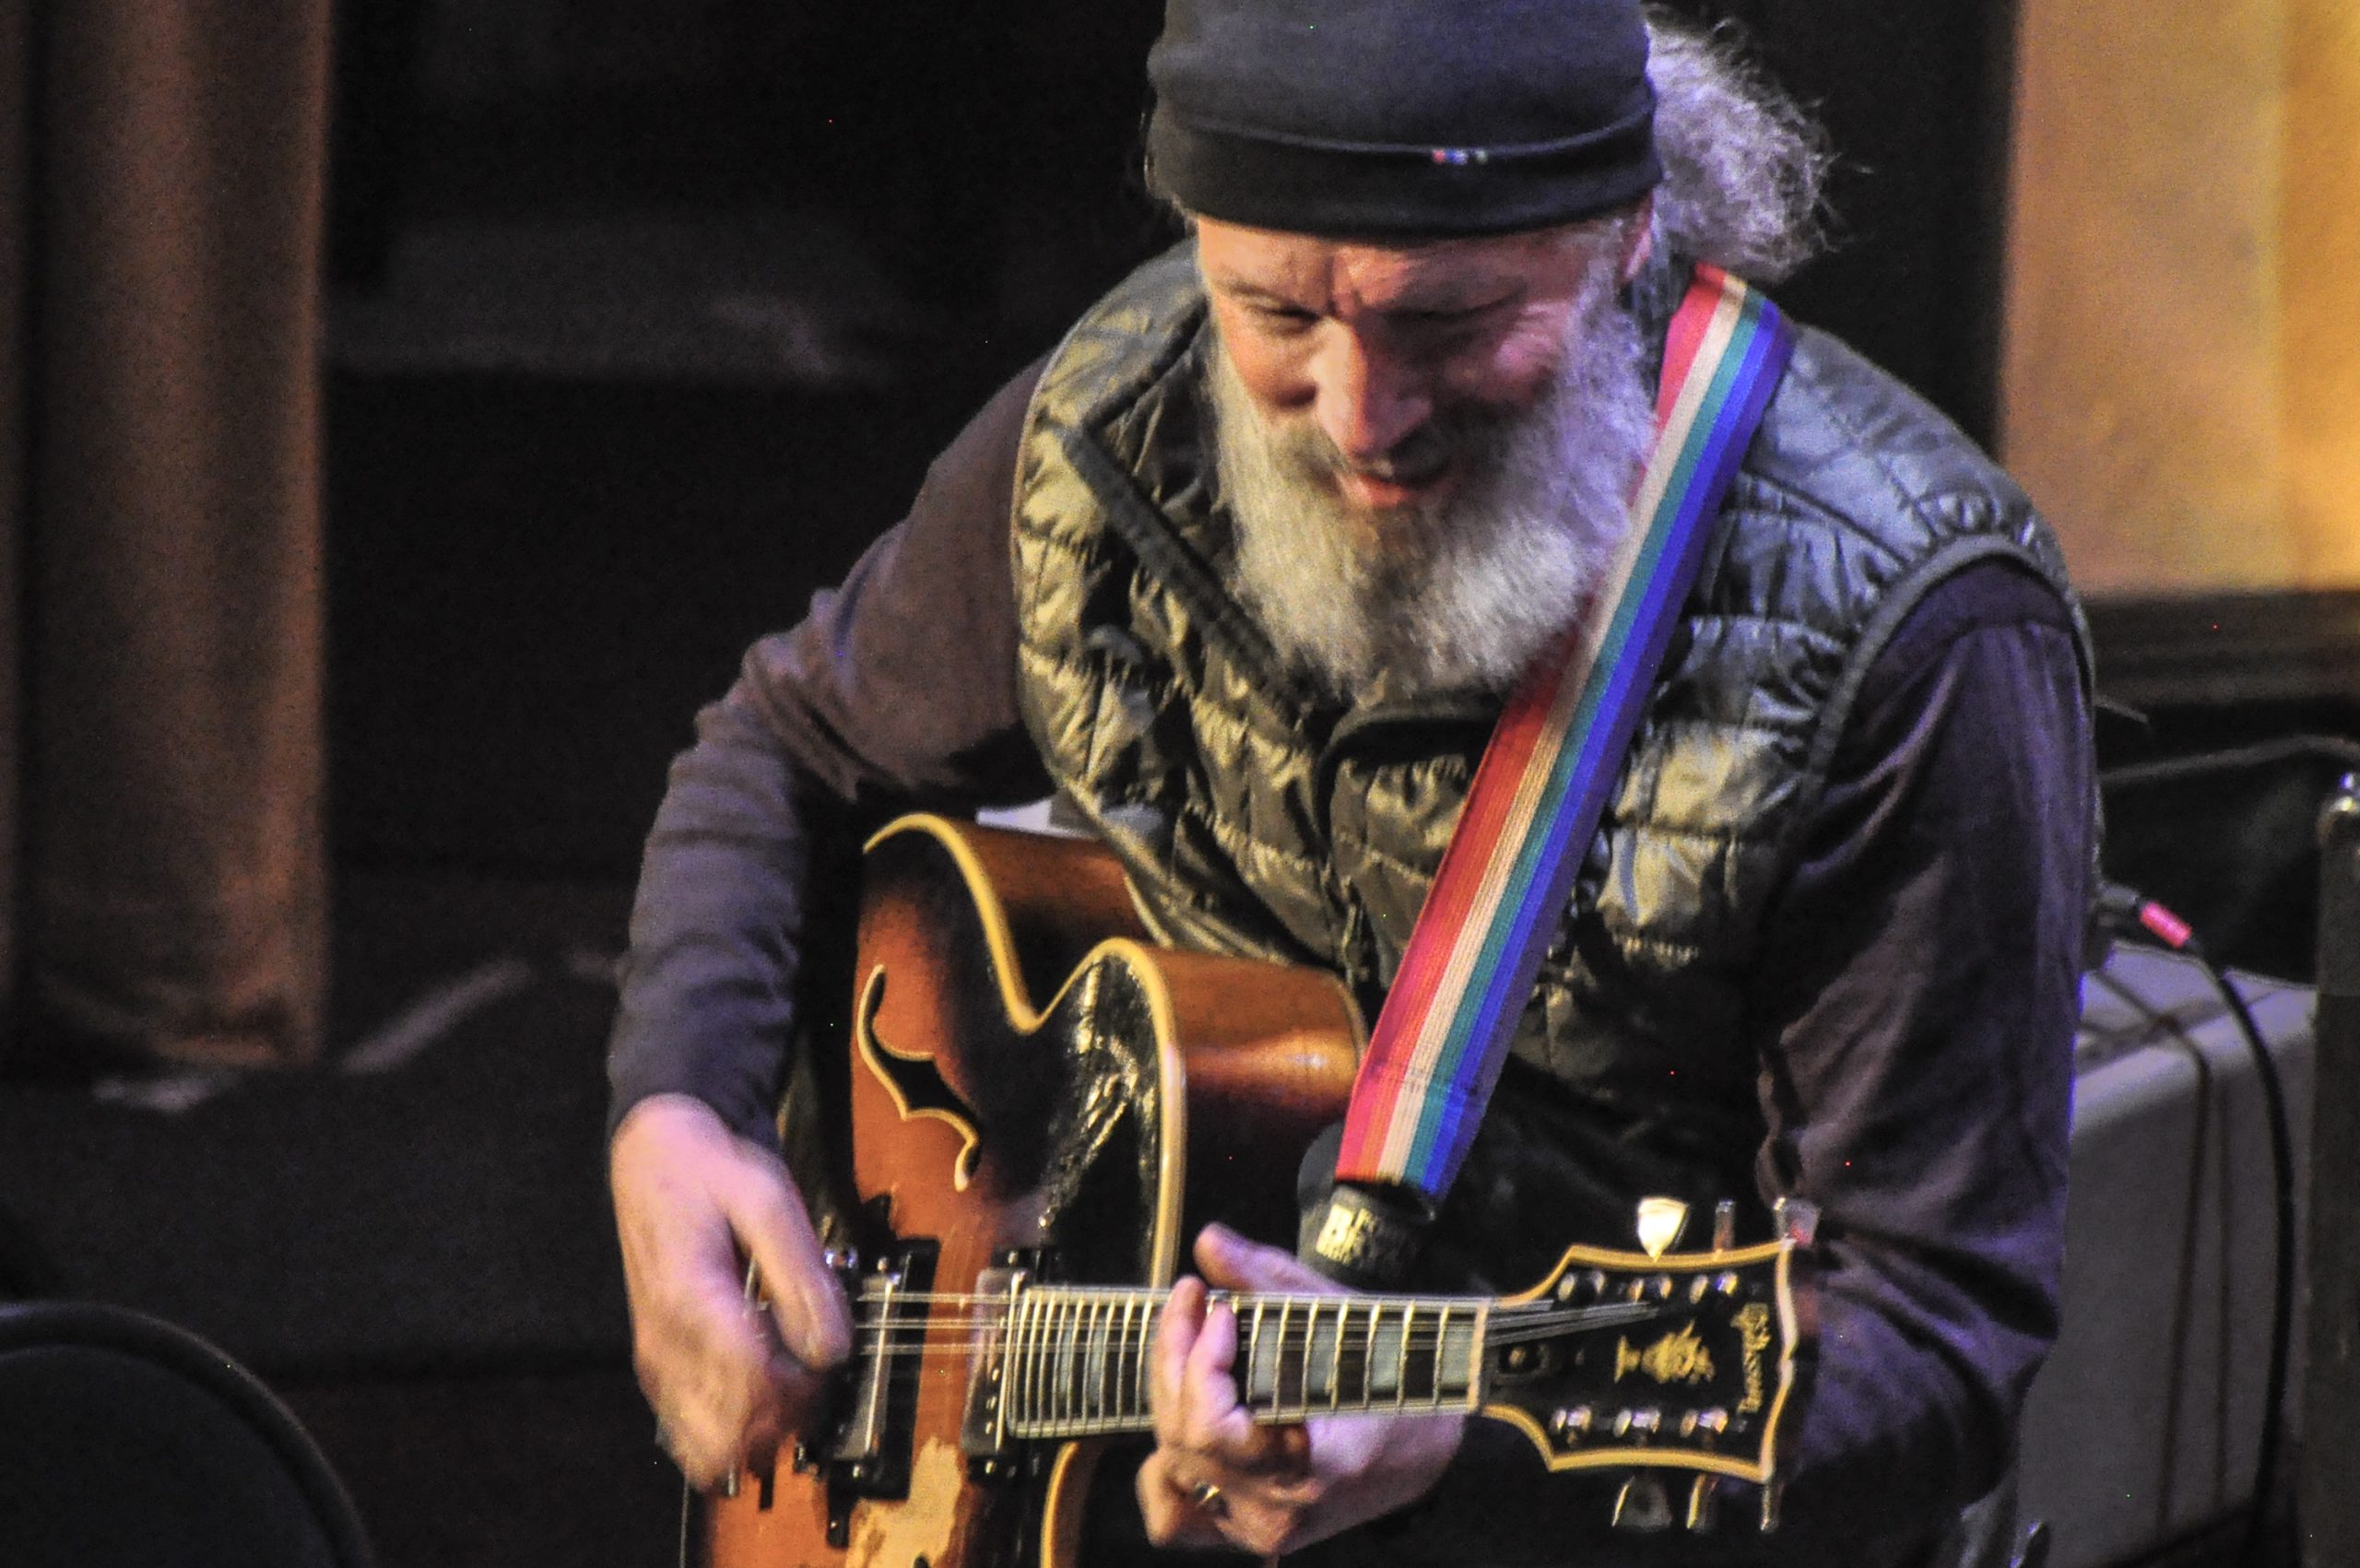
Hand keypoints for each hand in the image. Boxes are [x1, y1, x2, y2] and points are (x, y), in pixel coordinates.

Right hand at [609, 1093, 851, 1489]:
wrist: (653, 1162)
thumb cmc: (710, 1175)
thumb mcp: (769, 1200)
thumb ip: (804, 1276)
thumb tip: (832, 1348)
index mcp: (692, 1300)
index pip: (752, 1383)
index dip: (803, 1386)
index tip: (828, 1357)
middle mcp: (666, 1342)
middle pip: (731, 1428)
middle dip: (786, 1413)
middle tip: (814, 1371)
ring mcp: (657, 1361)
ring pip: (707, 1445)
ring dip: (759, 1428)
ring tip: (789, 1381)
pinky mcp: (657, 1368)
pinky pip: (687, 1432)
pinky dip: (730, 1428)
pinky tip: (758, 1392)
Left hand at [1137, 1224, 1465, 1554]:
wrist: (1425, 1452)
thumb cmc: (1390, 1379)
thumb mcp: (1341, 1320)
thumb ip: (1270, 1279)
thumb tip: (1208, 1241)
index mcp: (1311, 1472)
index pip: (1213, 1428)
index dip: (1200, 1362)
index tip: (1218, 1307)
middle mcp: (1277, 1514)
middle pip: (1184, 1439)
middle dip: (1176, 1357)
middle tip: (1193, 1300)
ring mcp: (1256, 1530)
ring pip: (1172, 1469)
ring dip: (1170, 1398)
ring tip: (1188, 1346)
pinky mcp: (1243, 1532)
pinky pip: (1175, 1519)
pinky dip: (1165, 1469)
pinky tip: (1183, 1418)